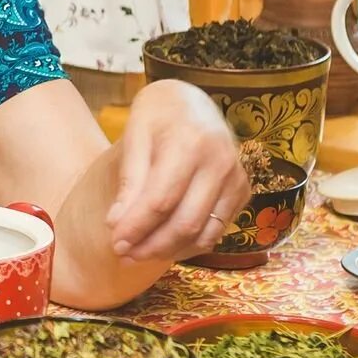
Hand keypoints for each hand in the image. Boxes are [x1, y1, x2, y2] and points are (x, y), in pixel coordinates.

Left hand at [103, 79, 249, 261]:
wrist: (192, 102)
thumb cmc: (157, 117)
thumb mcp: (135, 136)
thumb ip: (129, 181)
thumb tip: (116, 225)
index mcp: (191, 143)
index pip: (161, 200)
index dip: (136, 227)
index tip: (115, 243)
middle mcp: (220, 163)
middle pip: (185, 222)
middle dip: (151, 246)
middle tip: (122, 255)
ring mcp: (236, 179)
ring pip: (203, 234)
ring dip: (168, 251)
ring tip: (138, 253)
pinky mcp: (242, 192)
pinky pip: (215, 231)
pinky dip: (188, 244)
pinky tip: (163, 244)